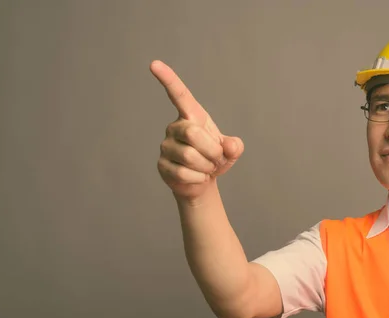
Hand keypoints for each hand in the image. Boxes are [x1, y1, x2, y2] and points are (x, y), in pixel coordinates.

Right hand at [150, 60, 244, 201]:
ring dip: (206, 166)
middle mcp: (175, 127)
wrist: (203, 181)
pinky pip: (183, 173)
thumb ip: (235, 146)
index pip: (179, 95)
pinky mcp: (162, 165)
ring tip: (207, 168)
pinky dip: (199, 179)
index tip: (153, 64)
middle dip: (212, 150)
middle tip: (216, 159)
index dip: (167, 79)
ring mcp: (166, 146)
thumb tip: (229, 146)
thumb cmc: (215, 158)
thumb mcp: (230, 151)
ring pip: (189, 156)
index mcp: (192, 116)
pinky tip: (198, 177)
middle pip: (192, 134)